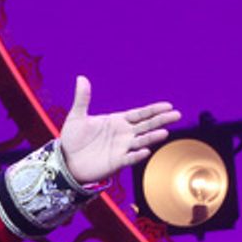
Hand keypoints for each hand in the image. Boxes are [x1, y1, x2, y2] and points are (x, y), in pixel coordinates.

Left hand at [58, 76, 179, 184]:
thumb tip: (81, 78)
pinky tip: (144, 151)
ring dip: (151, 137)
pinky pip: (129, 158)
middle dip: (161, 120)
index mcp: (117, 121)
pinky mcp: (115, 162)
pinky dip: (136, 155)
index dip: (153, 110)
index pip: (140, 114)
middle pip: (146, 126)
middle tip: (176, 115)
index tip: (168, 105)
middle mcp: (123, 134)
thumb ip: (82, 99)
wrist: (65, 160)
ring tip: (163, 132)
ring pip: (141, 141)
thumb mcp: (77, 117)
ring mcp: (121, 148)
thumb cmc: (72, 139)